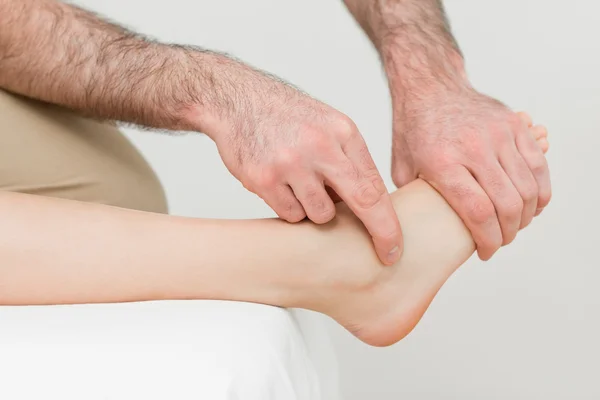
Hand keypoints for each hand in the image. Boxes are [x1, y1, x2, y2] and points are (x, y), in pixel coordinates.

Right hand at [204, 69, 401, 264]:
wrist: (237, 100)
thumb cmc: (288, 117)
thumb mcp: (330, 127)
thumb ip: (350, 162)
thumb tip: (368, 207)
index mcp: (343, 133)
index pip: (374, 185)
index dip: (388, 222)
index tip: (394, 245)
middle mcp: (320, 147)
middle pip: (360, 202)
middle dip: (377, 232)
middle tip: (387, 255)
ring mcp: (290, 164)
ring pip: (319, 214)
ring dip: (314, 208)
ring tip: (300, 183)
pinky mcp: (264, 179)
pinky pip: (289, 214)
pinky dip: (289, 206)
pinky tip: (281, 184)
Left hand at [392, 87, 550, 259]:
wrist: (430, 87)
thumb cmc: (414, 131)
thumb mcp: (402, 168)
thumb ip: (414, 200)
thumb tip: (418, 232)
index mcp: (443, 162)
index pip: (478, 212)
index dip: (488, 240)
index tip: (485, 253)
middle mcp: (474, 147)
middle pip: (508, 204)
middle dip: (508, 233)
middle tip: (500, 242)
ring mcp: (498, 134)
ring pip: (527, 188)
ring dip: (526, 216)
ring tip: (514, 226)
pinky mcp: (514, 125)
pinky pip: (538, 165)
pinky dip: (540, 191)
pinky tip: (532, 205)